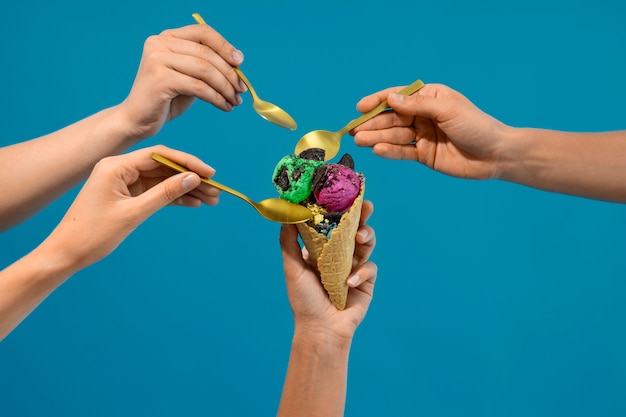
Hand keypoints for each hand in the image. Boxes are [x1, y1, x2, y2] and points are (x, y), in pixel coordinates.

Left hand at [41, 145, 219, 271]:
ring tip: (210, 199)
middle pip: (164, 168)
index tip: (209, 174)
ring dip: (185, 189)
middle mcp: (119, 169)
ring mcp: (124, 183)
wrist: (66, 254)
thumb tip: (192, 178)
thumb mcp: (134, 213)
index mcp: (115, 166)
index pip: (159, 155)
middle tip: (215, 190)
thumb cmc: (93, 233)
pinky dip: (173, 198)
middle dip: (190, 178)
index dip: (187, 163)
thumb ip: (165, 194)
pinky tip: (193, 203)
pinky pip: (155, 193)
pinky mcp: (126, 196)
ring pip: (162, 181)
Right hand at [119, 23, 246, 140]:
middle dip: (229, 73)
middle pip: (207, 53)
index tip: (240, 62)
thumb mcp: (189, 76)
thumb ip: (207, 66)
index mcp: (167, 37)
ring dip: (225, 87)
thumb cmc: (166, 99)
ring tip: (235, 101)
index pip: (202, 33)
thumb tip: (238, 62)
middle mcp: (159, 44)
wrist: (138, 120)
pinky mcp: (160, 80)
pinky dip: (216, 98)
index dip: (224, 46)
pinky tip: (225, 106)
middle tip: (242, 90)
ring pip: (205, 70)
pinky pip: (198, 87)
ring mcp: (157, 60)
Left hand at [279, 200, 376, 341]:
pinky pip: (369, 268)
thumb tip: (286, 215)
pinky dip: (361, 272)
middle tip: (366, 206)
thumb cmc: (303, 300)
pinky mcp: (366, 281)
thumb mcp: (292, 267)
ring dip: (366, 236)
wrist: (320, 329)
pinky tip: (349, 283)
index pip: (334, 223)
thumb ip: (289, 242)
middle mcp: (340, 255)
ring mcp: (354, 267)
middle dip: (362, 215)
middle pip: (355, 227)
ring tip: (359, 238)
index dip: (341, 209)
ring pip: (367, 243)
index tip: (345, 194)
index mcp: (322, 249)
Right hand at [353, 83, 507, 179]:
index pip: (398, 97)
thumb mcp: (446, 110)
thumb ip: (417, 106)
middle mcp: (423, 115)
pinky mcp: (423, 154)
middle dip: (373, 123)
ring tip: (360, 141)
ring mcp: (422, 135)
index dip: (377, 101)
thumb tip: (390, 99)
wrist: (495, 154)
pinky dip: (390, 151)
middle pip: (392, 118)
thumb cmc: (475, 126)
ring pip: (394, 135)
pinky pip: (403, 151)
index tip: (360, 108)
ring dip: (376, 137)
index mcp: (429, 97)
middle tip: (353, 130)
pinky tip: (378, 150)